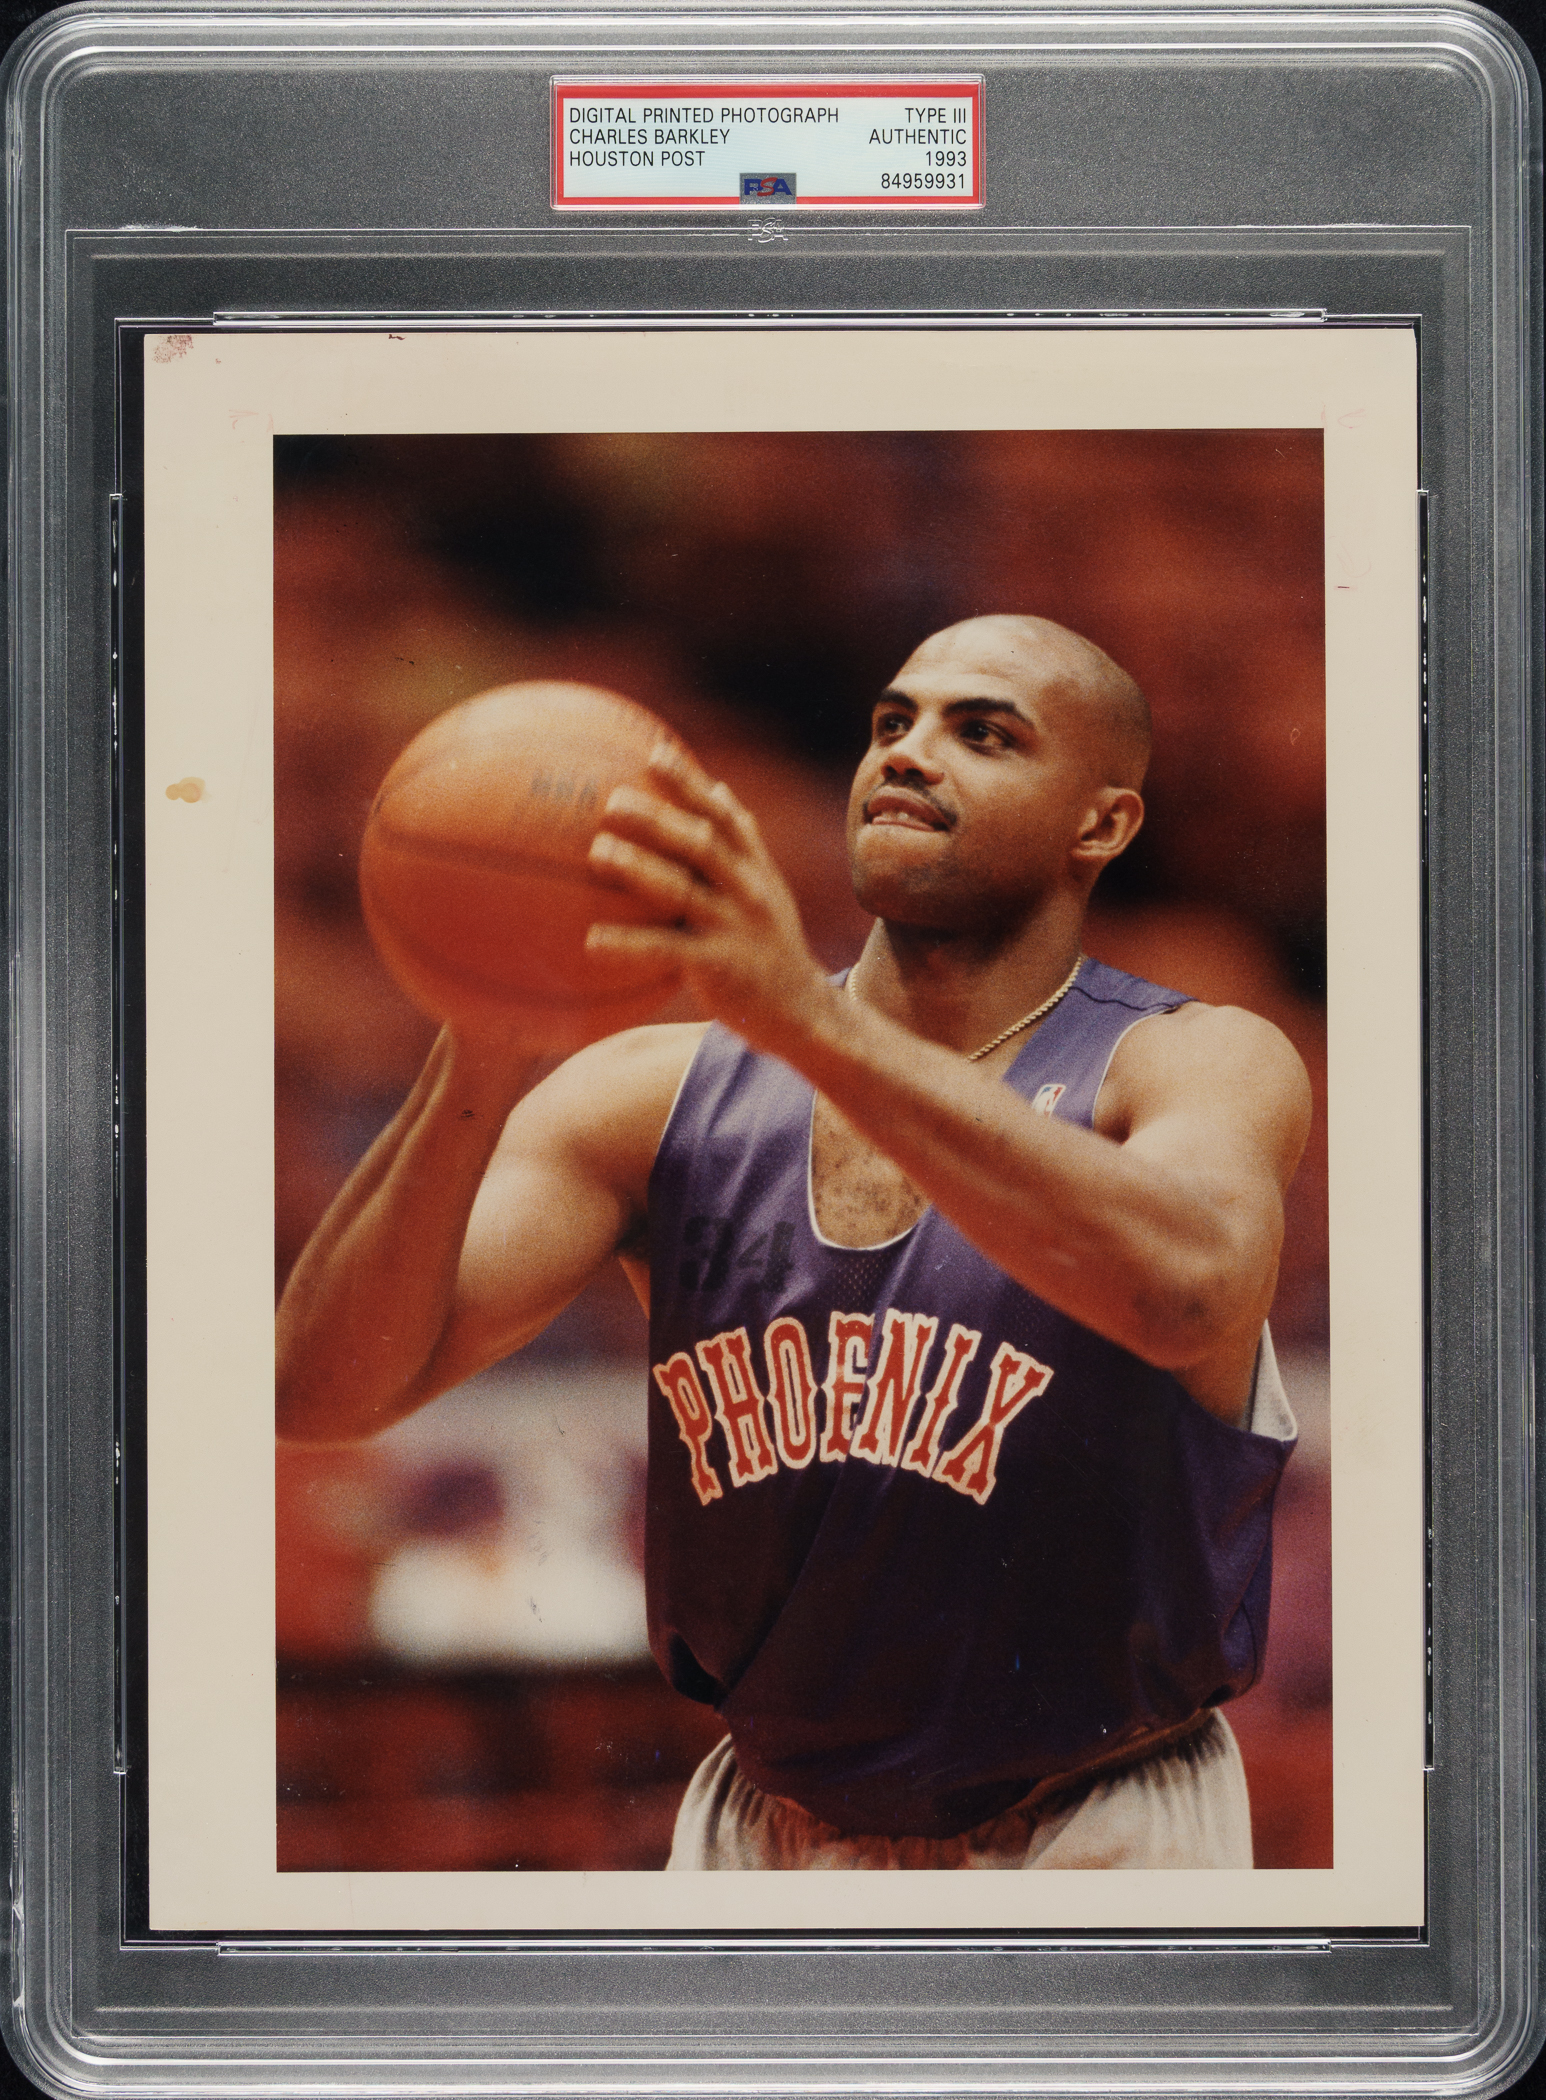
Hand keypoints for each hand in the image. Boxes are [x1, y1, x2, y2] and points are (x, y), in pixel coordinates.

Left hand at [585, 743, 836, 1054]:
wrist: (804, 1011)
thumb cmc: (771, 946)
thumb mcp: (766, 888)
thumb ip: (742, 842)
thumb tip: (719, 786)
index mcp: (755, 868)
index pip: (724, 815)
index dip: (690, 783)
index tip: (654, 754)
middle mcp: (748, 891)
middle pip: (702, 843)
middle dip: (658, 818)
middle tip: (611, 800)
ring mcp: (735, 928)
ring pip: (683, 891)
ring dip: (638, 869)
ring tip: (598, 851)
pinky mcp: (720, 967)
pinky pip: (667, 952)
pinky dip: (629, 945)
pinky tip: (591, 941)